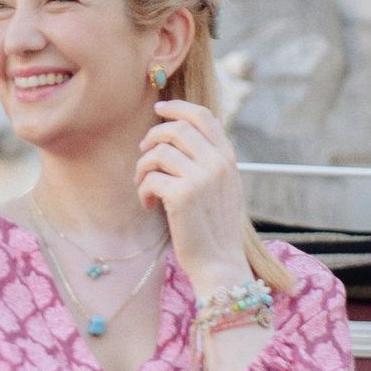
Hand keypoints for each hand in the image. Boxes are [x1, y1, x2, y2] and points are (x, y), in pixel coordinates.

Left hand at [134, 97, 249, 292]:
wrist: (219, 263)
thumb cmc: (213, 227)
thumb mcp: (221, 188)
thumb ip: (208, 161)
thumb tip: (177, 134)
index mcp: (228, 159)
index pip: (203, 116)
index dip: (178, 108)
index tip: (159, 108)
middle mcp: (218, 164)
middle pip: (176, 129)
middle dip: (152, 138)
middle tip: (143, 155)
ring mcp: (202, 178)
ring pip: (159, 152)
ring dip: (143, 167)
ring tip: (144, 186)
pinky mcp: (183, 195)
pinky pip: (150, 178)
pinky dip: (143, 190)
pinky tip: (148, 204)